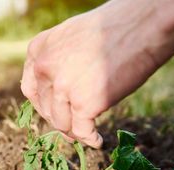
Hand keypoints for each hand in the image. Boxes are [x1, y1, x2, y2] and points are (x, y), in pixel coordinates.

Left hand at [21, 0, 172, 147]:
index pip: (31, 89)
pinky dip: (90, 139)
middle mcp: (45, 69)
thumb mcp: (71, 37)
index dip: (43, 105)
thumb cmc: (115, 28)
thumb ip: (58, 60)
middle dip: (60, 120)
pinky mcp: (84, 104)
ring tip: (87, 133)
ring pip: (61, 123)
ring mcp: (63, 87)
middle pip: (47, 108)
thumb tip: (58, 91)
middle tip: (74, 128)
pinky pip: (81, 131)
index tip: (54, 113)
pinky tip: (98, 141)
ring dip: (74, 132)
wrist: (142, 26)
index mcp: (39, 50)